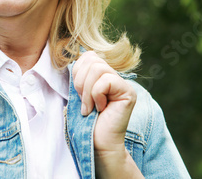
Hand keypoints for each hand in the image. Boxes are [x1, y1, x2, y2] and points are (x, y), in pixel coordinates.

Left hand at [72, 51, 142, 177]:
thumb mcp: (78, 94)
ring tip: (90, 108)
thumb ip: (80, 75)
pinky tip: (100, 109)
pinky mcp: (128, 92)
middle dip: (80, 82)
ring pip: (98, 68)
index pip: (89, 56)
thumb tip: (73, 59)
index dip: (77, 72)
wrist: (97, 145)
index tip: (77, 94)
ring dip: (87, 91)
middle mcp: (115, 76)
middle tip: (84, 103)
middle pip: (92, 59)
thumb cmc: (86, 122)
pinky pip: (105, 81)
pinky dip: (96, 96)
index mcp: (103, 75)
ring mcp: (123, 83)